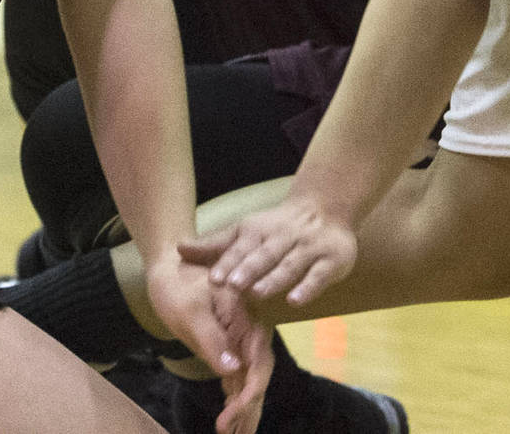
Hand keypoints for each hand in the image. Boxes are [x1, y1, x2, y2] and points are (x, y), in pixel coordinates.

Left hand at [145, 252, 271, 433]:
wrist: (168, 269)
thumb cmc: (178, 286)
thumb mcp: (191, 311)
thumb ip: (212, 339)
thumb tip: (232, 370)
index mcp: (246, 318)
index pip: (258, 361)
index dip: (250, 392)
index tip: (232, 416)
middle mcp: (248, 331)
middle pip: (256, 376)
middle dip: (247, 408)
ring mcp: (239, 341)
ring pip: (248, 381)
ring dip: (244, 410)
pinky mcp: (226, 348)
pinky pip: (236, 379)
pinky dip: (235, 401)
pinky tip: (231, 423)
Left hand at [176, 191, 359, 308]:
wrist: (325, 208)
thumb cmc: (276, 228)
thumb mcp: (245, 232)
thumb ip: (215, 245)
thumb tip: (177, 248)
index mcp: (260, 230)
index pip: (242, 247)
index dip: (228, 262)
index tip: (213, 279)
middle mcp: (284, 237)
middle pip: (265, 255)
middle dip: (249, 269)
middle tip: (232, 285)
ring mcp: (308, 247)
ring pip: (290, 264)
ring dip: (274, 278)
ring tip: (257, 293)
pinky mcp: (331, 260)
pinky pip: (318, 275)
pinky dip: (307, 287)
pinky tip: (294, 301)